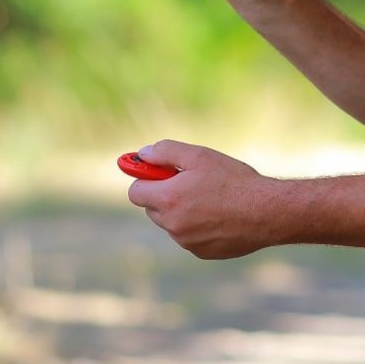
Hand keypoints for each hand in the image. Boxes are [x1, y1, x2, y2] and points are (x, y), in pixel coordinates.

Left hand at [127, 139, 280, 258]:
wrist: (270, 212)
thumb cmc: (234, 181)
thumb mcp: (199, 156)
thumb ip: (165, 152)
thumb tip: (142, 155)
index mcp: (168, 199)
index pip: (135, 192)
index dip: (146, 180)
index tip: (158, 174)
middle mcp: (173, 224)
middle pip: (152, 209)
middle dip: (163, 196)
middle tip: (188, 184)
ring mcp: (187, 242)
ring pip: (171, 224)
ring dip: (181, 212)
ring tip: (210, 200)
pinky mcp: (202, 252)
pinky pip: (189, 237)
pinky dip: (197, 227)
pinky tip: (220, 216)